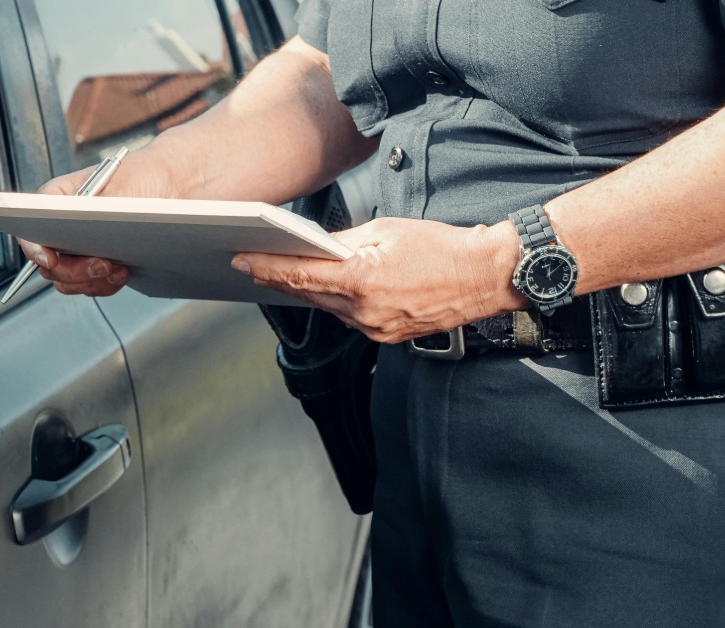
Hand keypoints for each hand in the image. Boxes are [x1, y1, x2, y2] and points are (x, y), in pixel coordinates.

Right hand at [18, 154, 177, 296]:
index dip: (34, 247)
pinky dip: (104, 285)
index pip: (30, 226)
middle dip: (75, 271)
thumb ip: (96, 210)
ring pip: (67, 280)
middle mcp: (60, 225)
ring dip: (92, 282)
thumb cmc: (142, 176)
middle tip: (103, 265)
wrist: (170, 185)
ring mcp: (76, 247)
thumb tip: (82, 230)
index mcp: (57, 199)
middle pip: (48, 263)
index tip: (50, 259)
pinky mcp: (94, 263)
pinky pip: (89, 286)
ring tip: (118, 269)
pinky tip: (123, 272)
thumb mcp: (121, 187)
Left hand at [231, 218, 527, 343]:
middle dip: (279, 279)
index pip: (300, 274)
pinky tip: (325, 289)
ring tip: (282, 274)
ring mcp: (376, 329)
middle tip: (251, 264)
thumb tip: (315, 246)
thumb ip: (344, 242)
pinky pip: (349, 319)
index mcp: (362, 279)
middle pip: (308, 294)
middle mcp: (365, 311)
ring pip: (327, 308)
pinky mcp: (386, 337)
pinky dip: (334, 303)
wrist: (483, 276)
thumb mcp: (386, 230)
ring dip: (306, 291)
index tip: (241, 260)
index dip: (266, 268)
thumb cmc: (440, 247)